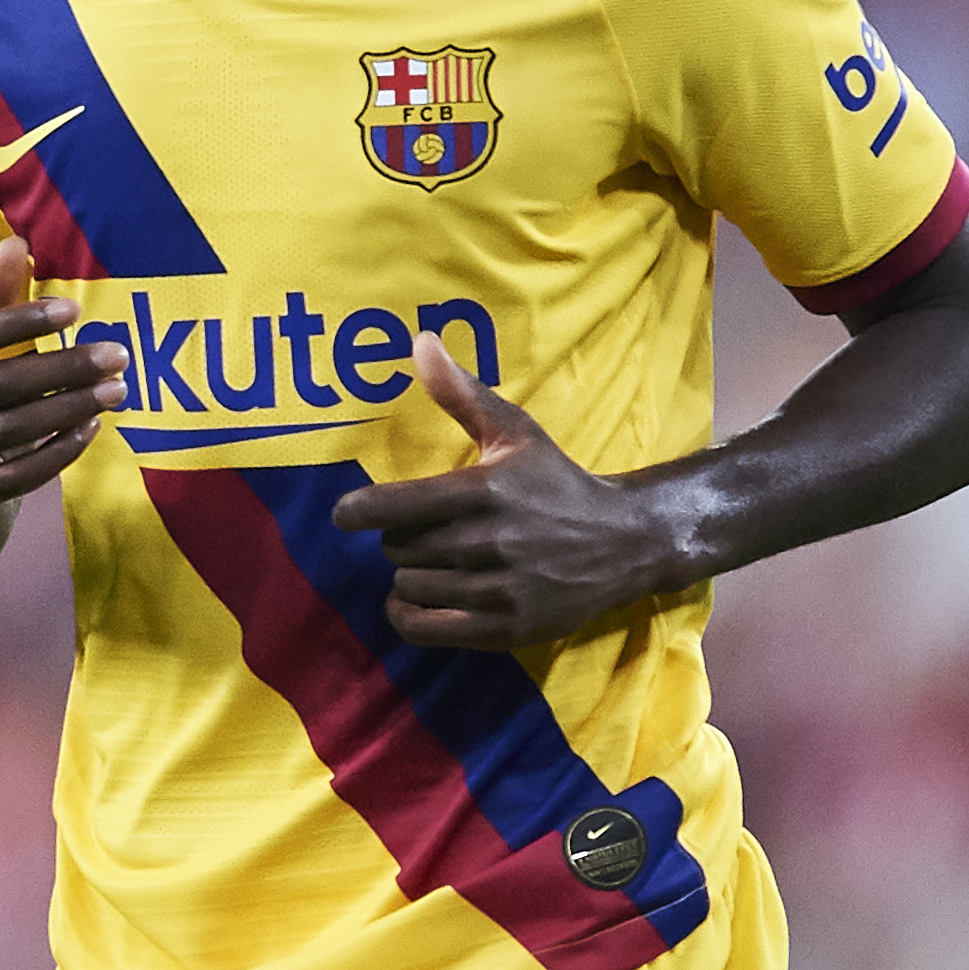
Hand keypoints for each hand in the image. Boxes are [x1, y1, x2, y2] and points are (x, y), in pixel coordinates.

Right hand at [0, 238, 119, 536]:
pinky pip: (18, 477)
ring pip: (12, 433)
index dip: (21, 321)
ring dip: (70, 408)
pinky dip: (58, 452)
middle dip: (63, 368)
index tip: (74, 310)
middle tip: (116, 355)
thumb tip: (17, 244)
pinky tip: (90, 427)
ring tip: (115, 389)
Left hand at [328, 336, 683, 648]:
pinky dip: (408, 615)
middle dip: (399, 538)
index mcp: (484, 490)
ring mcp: (498, 589)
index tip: (346, 513)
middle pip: (398, 547)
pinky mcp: (506, 628)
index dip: (358, 511)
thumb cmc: (557, 482)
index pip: (395, 507)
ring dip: (409, 574)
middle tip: (421, 530)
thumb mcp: (515, 432)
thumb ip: (461, 394)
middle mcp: (489, 541)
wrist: (623, 542)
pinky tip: (412, 600)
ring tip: (431, 561)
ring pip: (410, 586)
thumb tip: (420, 341)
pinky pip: (427, 628)